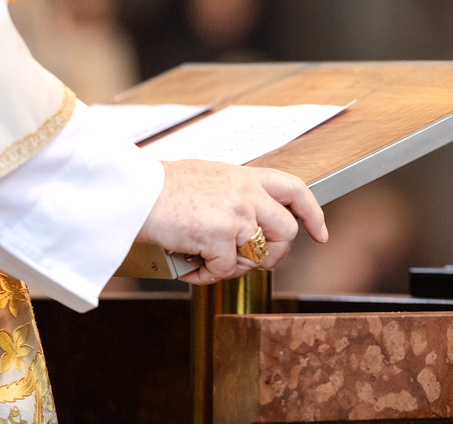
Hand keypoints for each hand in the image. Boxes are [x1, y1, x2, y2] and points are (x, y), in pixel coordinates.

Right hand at [136, 160, 327, 284]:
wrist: (133, 191)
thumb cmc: (161, 187)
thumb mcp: (210, 178)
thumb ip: (236, 196)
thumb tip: (250, 227)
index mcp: (247, 177)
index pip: (296, 190)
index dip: (313, 213)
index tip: (319, 234)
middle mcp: (247, 194)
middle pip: (286, 232)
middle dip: (273, 255)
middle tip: (249, 262)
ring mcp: (236, 214)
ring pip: (257, 257)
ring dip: (234, 268)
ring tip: (209, 262)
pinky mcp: (220, 236)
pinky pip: (224, 270)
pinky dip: (206, 276)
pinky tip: (190, 267)